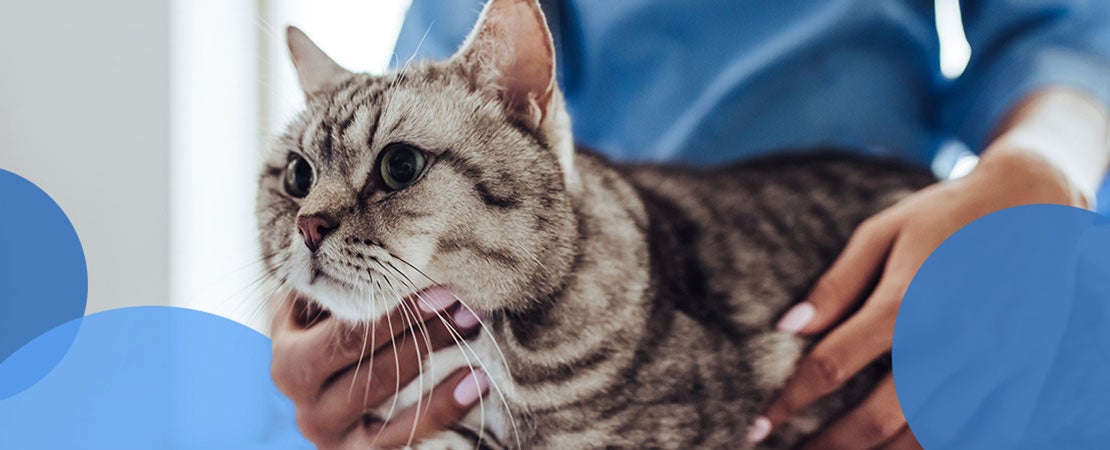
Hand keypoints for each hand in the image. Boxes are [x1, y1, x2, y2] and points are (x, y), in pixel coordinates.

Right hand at [270, 286, 487, 448]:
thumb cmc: (324, 342)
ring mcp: (330, 433)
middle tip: (463, 303)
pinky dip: (443, 406)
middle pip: (367, 361)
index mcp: (289, 362)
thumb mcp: (314, 316)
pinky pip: (405, 435)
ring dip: (435, 357)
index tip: (439, 286)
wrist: (321, 404)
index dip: (393, 310)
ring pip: (385, 392)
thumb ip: (329, 286)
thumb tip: (345, 231)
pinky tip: (477, 382)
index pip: (344, 332)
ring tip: (473, 328)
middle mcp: (304, 403)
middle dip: (420, 328)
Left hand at [747, 146, 1087, 448]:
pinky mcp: (1024, 376)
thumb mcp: (882, 232)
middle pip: (875, 418)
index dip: (789, 400)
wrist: (1035, 201)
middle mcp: (952, 341)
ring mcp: (993, 365)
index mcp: (908, 302)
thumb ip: (835, 285)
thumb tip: (786, 328)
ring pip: (924, 439)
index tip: (758, 423)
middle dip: (825, 443)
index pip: (832, 367)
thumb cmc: (945, 213)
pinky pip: (983, 436)